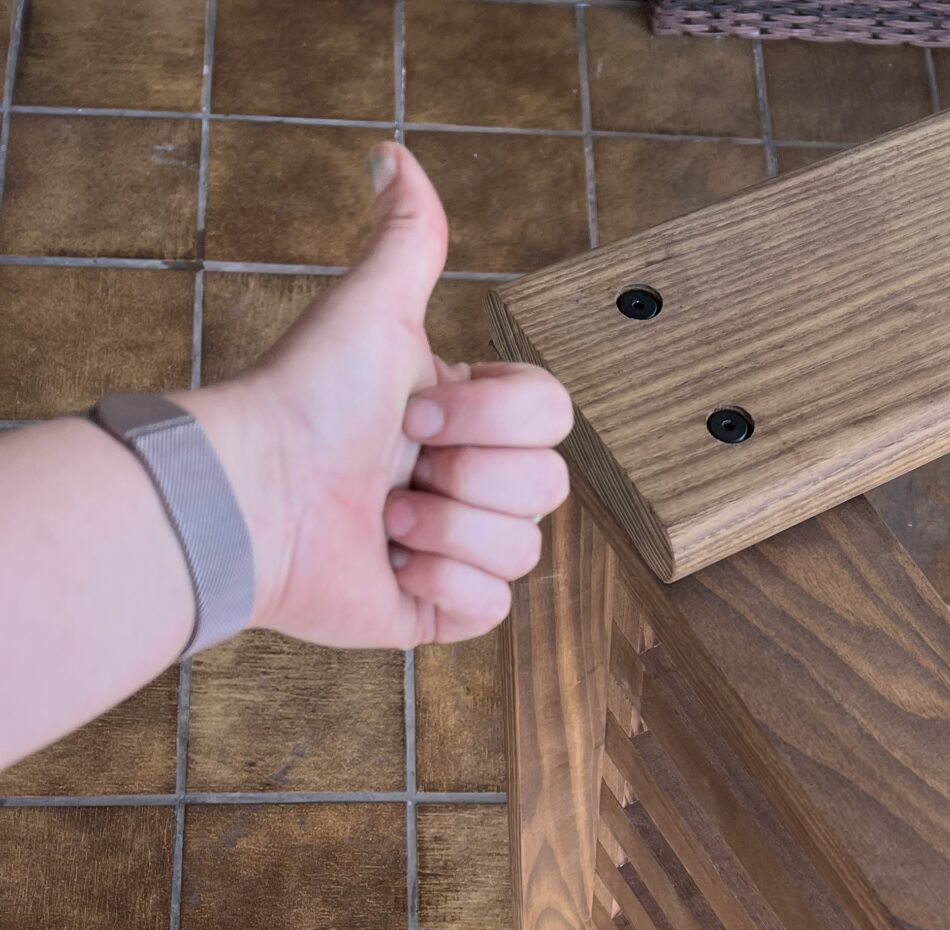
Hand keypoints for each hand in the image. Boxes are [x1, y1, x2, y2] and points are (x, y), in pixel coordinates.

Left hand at [183, 142, 572, 647]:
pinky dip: (444, 586)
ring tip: (382, 519)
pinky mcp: (434, 612)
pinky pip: (492, 610)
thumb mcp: (370, 307)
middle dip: (470, 476)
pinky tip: (392, 566)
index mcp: (465, 420)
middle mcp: (464, 483)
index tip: (417, 410)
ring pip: (522, 551)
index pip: (552, 419)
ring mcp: (453, 554)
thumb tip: (392, 154)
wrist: (254, 495)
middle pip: (548, 488)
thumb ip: (407, 237)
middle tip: (396, 468)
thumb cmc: (303, 401)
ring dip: (447, 532)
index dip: (494, 418)